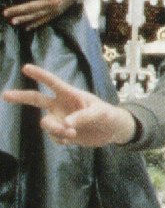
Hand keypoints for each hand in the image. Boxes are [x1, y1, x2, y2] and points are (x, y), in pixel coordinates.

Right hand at [2, 64, 136, 145]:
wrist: (112, 131)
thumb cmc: (107, 115)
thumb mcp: (99, 113)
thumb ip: (83, 117)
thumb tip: (66, 125)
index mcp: (70, 94)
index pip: (52, 83)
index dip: (40, 75)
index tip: (26, 68)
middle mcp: (61, 105)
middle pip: (36, 99)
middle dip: (21, 97)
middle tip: (5, 95)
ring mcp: (60, 119)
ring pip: (45, 123)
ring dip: (55, 130)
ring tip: (72, 133)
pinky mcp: (63, 132)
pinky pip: (53, 136)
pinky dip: (60, 138)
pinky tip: (71, 139)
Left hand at [3, 0, 76, 29]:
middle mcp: (50, 1)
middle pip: (30, 7)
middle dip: (17, 10)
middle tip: (5, 12)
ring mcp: (53, 10)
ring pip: (36, 16)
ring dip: (24, 19)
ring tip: (13, 21)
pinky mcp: (56, 14)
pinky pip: (44, 21)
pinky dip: (35, 24)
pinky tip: (26, 27)